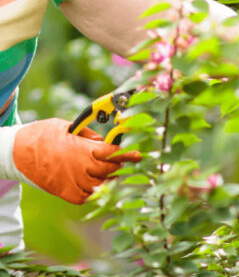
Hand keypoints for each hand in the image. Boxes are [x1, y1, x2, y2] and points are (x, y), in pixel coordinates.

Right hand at [11, 118, 140, 203]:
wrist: (14, 152)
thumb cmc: (42, 135)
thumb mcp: (68, 127)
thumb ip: (89, 136)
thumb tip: (105, 142)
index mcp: (82, 149)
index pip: (112, 153)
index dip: (127, 154)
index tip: (138, 155)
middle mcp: (80, 168)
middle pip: (109, 170)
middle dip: (119, 165)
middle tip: (123, 162)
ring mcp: (72, 182)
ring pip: (101, 186)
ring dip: (109, 180)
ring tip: (113, 174)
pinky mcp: (63, 193)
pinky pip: (85, 198)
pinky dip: (93, 193)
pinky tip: (96, 185)